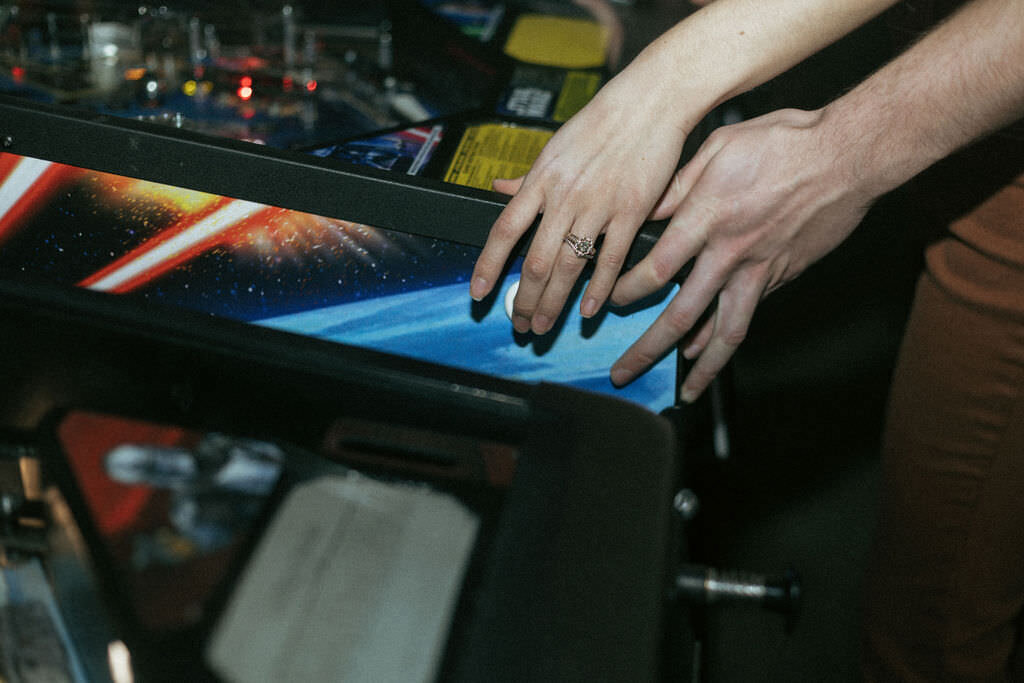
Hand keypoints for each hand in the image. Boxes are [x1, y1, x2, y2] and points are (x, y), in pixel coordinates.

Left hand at [469, 51, 699, 334]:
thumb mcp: (554, 146)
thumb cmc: (601, 122)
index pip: (504, 230)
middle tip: (519, 325)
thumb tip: (498, 189)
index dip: (487, 265)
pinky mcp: (632, 212)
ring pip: (568, 266)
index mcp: (541, 179)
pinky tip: (589, 310)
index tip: (478, 294)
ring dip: (553, 302)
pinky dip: (598, 289)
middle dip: (523, 299)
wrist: (649, 102)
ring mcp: (598, 206)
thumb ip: (527, 178)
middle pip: (535, 260)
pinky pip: (610, 259)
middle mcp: (564, 196)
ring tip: (543, 326)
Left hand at [608, 107, 876, 401]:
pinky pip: (750, 312)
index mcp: (708, 217)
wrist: (850, 154)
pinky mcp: (784, 274)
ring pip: (726, 330)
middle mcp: (731, 252)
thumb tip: (649, 208)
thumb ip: (679, 184)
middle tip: (623, 372)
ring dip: (702, 367)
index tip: (609, 302)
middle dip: (647, 350)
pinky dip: (728, 334)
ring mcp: (761, 268)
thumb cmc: (786, 141)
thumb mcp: (720, 146)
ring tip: (685, 391)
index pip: (656, 269)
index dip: (627, 291)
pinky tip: (712, 347)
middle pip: (682, 315)